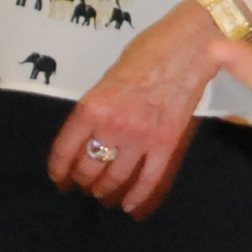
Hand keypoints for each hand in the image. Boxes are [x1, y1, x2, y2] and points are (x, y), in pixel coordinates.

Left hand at [44, 0, 223, 217]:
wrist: (192, 44)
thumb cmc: (150, 50)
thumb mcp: (109, 77)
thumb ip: (98, 107)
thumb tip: (92, 132)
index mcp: (92, 107)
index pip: (65, 150)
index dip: (58, 169)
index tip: (59, 178)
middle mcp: (112, 127)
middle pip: (88, 168)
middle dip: (84, 179)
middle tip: (85, 182)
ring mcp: (141, 137)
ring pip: (114, 178)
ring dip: (105, 189)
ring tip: (103, 191)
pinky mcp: (167, 143)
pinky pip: (148, 179)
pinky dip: (137, 196)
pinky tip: (129, 206)